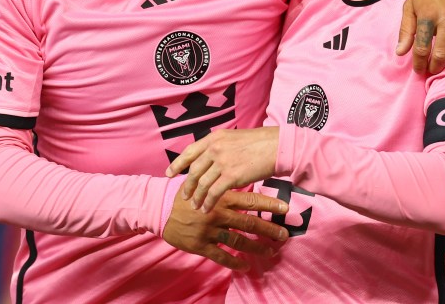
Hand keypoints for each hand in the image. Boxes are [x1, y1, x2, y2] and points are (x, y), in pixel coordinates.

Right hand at [162, 189, 287, 270]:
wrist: (158, 208)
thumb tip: (242, 177)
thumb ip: (222, 184)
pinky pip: (220, 256)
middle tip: (284, 234)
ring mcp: (209, 231)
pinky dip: (234, 262)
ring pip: (238, 241)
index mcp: (220, 197)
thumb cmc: (184, 194)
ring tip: (270, 252)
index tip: (285, 208)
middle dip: (269, 229)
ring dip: (256, 248)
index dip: (269, 204)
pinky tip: (245, 266)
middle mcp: (217, 214)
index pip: (250, 201)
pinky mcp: (199, 245)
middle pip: (249, 223)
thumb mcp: (203, 182)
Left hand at [165, 127, 278, 211]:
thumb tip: (212, 157)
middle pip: (193, 170)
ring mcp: (222, 162)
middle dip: (186, 185)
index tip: (169, 173)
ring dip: (196, 196)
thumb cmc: (260, 143)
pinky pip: (214, 192)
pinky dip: (208, 202)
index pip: (190, 151)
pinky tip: (206, 209)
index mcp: (214, 138)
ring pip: (201, 183)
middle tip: (183, 196)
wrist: (276, 146)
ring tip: (194, 206)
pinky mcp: (231, 176)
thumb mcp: (234, 138)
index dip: (177, 164)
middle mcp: (215, 148)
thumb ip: (220, 146)